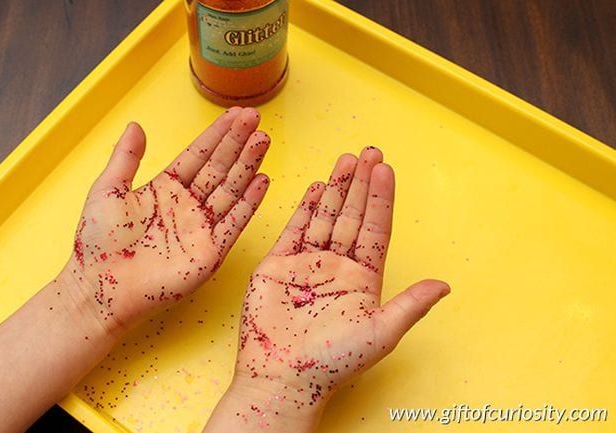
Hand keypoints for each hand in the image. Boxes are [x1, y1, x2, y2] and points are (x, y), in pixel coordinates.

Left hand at [63, 107, 270, 333]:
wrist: (100, 289)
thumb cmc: (98, 244)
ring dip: (248, 166)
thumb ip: (126, 158)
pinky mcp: (210, 252)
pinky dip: (249, 203)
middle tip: (255, 119)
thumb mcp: (108, 191)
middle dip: (238, 143)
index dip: (217, 135)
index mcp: (165, 189)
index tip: (236, 114)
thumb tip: (136, 125)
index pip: (198, 155)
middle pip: (219, 168)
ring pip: (230, 190)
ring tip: (263, 141)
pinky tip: (262, 181)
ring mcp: (201, 228)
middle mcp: (187, 205)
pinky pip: (234, 223)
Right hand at [204, 148, 449, 431]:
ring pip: (324, 217)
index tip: (386, 170)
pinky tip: (314, 187)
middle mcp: (337, 267)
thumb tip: (445, 285)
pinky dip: (303, 208)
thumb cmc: (332, 363)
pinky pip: (293, 230)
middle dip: (360, 184)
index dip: (381, 200)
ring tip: (345, 160)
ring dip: (335, 188)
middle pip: (351, 216)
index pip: (375, 230)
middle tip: (368, 152)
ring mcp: (307, 264)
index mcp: (363, 280)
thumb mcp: (380, 333)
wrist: (281, 378)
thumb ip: (411, 305)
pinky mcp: (278, 266)